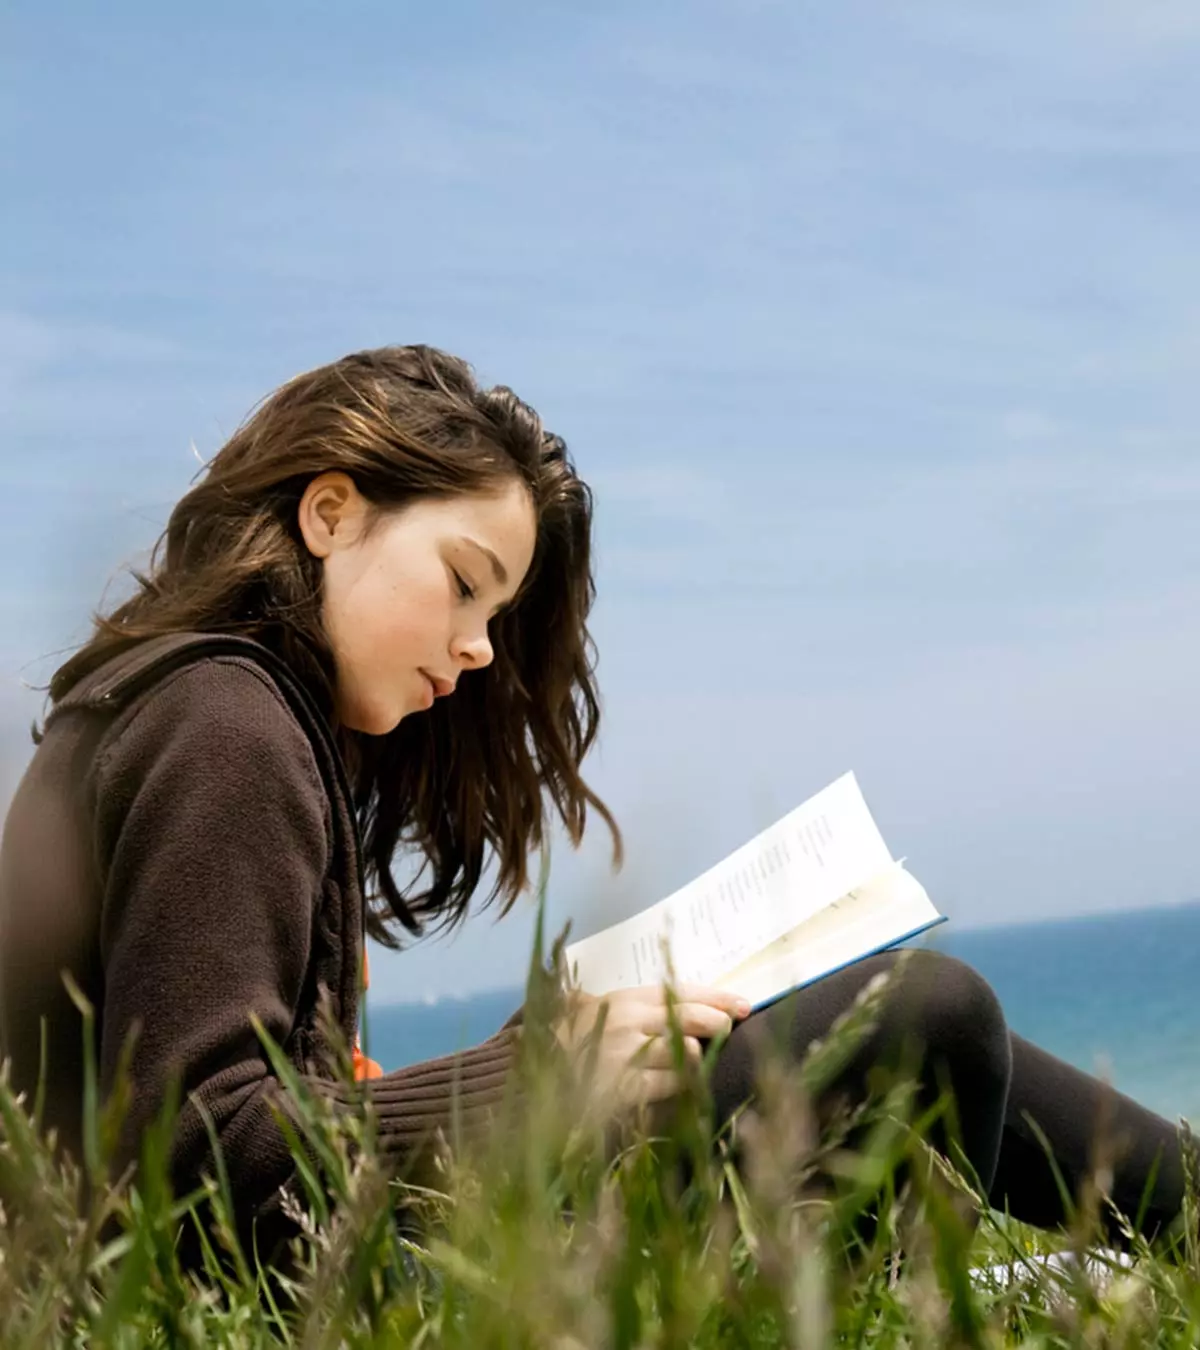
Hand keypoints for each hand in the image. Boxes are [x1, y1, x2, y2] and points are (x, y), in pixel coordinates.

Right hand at [552, 983, 751, 1111]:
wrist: (529, 1076)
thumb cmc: (566, 1041)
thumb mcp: (595, 1011)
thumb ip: (632, 1006)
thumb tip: (687, 1004)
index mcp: (624, 998)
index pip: (681, 990)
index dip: (716, 997)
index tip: (742, 1004)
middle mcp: (628, 1020)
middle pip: (692, 1017)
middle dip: (718, 1023)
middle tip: (730, 1030)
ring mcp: (627, 1054)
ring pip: (686, 1053)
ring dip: (698, 1060)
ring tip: (696, 1065)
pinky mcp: (624, 1088)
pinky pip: (670, 1086)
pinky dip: (680, 1087)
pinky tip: (680, 1088)